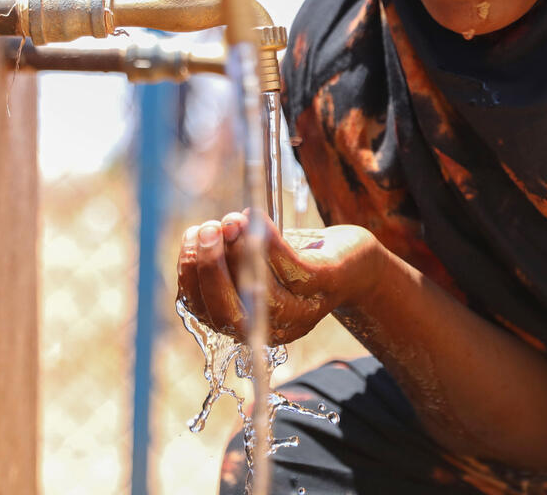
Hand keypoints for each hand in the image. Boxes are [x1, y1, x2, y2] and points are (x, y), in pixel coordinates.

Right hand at [175, 210, 383, 344]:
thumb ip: (230, 258)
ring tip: (230, 220)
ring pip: (261, 293)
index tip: (190, 238)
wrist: (355, 262)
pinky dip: (269, 242)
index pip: (205, 313)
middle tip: (206, 231)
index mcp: (249, 324)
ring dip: (239, 253)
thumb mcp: (258, 263)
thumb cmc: (298, 259)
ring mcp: (302, 310)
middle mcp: (274, 327)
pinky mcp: (325, 285)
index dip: (191, 277)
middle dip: (210, 271)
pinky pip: (291, 268)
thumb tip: (200, 237)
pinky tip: (255, 218)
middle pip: (229, 314)